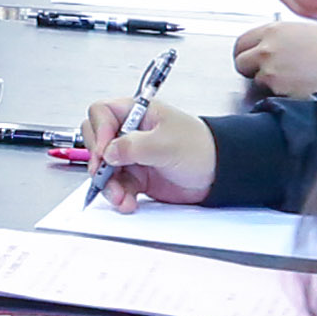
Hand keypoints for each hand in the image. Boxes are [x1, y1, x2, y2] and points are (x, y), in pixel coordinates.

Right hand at [75, 95, 216, 204]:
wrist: (219, 174)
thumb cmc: (202, 148)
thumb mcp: (166, 143)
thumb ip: (133, 146)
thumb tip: (108, 152)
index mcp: (137, 113)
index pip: (102, 113)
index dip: (99, 130)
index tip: (105, 150)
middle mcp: (130, 133)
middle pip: (97, 142)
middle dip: (98, 161)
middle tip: (105, 173)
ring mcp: (132, 156)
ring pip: (104, 168)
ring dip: (108, 185)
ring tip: (120, 196)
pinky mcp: (136, 177)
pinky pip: (116, 186)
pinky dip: (118, 196)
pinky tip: (128, 202)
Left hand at [229, 13, 316, 98]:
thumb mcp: (302, 31)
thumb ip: (278, 39)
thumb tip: (265, 48)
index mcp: (273, 30)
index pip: (241, 42)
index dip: (247, 53)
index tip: (251, 59)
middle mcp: (267, 48)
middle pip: (240, 62)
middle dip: (251, 69)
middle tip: (268, 72)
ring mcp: (271, 70)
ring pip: (257, 80)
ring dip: (270, 82)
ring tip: (294, 77)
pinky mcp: (279, 88)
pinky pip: (271, 94)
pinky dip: (281, 93)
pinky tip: (299, 85)